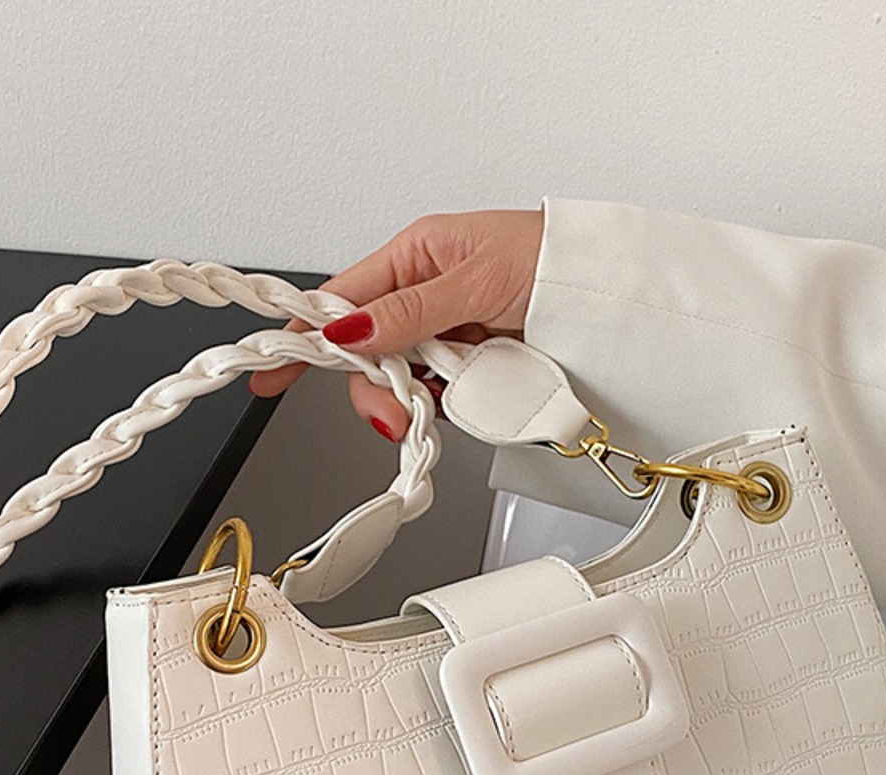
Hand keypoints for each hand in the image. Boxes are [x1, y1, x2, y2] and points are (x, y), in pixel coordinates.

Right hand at [248, 209, 543, 439]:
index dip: (306, 337)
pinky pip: (439, 390)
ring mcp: (447, 328)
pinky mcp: (471, 360)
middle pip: (367, 350)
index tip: (275, 369)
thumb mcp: (476, 280)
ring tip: (448, 394)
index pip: (341, 300)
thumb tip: (352, 329)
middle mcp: (425, 291)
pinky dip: (444, 401)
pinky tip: (459, 399)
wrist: (610, 293)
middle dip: (376, 384)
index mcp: (416, 255)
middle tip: (398, 409)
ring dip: (415, 394)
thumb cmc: (552, 260)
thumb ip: (411, 310)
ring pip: (402, 375)